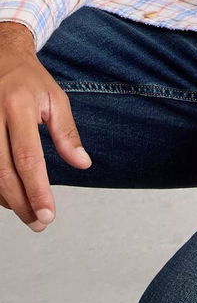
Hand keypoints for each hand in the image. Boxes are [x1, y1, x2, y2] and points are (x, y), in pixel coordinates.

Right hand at [0, 35, 92, 231]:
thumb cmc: (29, 80)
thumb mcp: (54, 98)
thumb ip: (66, 133)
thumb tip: (82, 163)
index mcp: (18, 107)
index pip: (28, 158)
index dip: (38, 190)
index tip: (49, 214)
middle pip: (4, 174)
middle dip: (22, 203)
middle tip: (40, 222)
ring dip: (7, 200)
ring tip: (29, 213)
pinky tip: (10, 197)